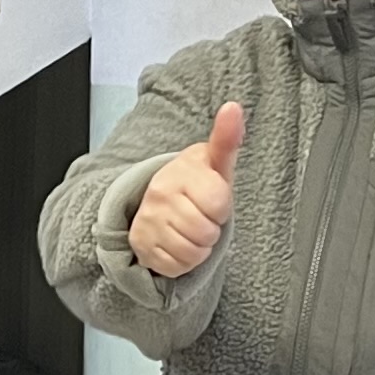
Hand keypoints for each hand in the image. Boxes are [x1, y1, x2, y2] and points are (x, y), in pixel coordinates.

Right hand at [128, 102, 245, 279]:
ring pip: (192, 252)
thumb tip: (233, 107)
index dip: (222, 207)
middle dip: (211, 229)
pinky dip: (183, 262)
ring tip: (190, 229)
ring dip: (199, 247)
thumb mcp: (215, 163)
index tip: (212, 199)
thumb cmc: (196, 184)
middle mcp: (160, 194)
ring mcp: (147, 221)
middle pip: (206, 232)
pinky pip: (176, 266)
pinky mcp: (140, 246)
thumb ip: (226, 138)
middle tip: (201, 216)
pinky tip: (178, 243)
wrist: (160, 202)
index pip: (219, 204)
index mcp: (181, 172)